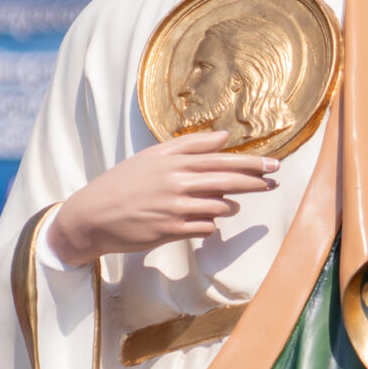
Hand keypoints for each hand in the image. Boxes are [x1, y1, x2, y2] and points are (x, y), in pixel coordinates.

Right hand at [44, 132, 277, 265]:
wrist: (92, 215)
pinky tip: (205, 222)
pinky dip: (210, 225)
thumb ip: (188, 145)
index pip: (221, 160)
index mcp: (173, 162)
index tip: (273, 164)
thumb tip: (223, 137)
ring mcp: (175, 208)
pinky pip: (205, 228)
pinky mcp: (171, 231)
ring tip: (231, 205)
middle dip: (255, 181)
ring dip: (229, 206)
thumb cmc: (122, 183)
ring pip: (219, 207)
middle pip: (227, 181)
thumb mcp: (152, 157)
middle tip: (275, 182)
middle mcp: (177, 183)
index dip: (251, 163)